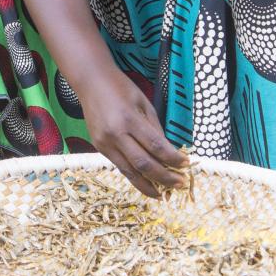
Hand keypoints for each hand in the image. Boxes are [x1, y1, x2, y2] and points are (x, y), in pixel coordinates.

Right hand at [77, 69, 188, 197]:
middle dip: (164, 177)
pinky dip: (135, 176)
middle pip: (144, 163)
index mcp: (129, 119)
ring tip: (164, 193)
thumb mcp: (144, 102)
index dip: (173, 159)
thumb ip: (155, 128)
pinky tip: (146, 182)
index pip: (156, 146)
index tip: (186, 165)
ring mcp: (105, 143)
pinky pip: (120, 166)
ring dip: (149, 185)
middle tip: (180, 183)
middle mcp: (115, 134)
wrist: (90, 82)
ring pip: (130, 172)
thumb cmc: (120, 87)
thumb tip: (168, 152)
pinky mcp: (99, 147)